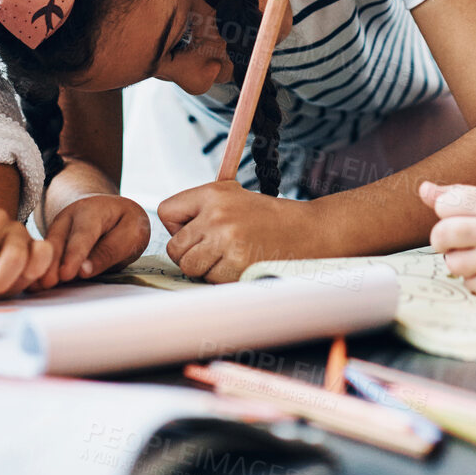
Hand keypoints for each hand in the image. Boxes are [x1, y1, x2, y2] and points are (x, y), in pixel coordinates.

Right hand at [42, 195, 151, 287]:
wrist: (110, 211)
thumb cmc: (125, 224)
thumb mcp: (132, 233)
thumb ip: (110, 251)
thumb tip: (84, 271)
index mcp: (92, 210)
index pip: (83, 234)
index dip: (74, 254)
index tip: (66, 274)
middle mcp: (68, 216)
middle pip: (57, 240)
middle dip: (52, 262)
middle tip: (47, 283)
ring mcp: (56, 228)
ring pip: (47, 248)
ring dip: (42, 267)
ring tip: (36, 287)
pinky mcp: (51, 242)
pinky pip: (44, 256)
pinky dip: (40, 270)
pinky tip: (34, 285)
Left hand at [158, 182, 307, 282]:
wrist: (309, 230)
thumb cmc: (271, 218)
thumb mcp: (234, 196)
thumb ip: (201, 209)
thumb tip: (171, 230)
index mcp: (213, 194)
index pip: (166, 212)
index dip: (177, 227)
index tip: (193, 231)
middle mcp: (217, 215)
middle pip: (174, 248)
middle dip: (190, 254)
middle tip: (212, 250)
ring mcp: (227, 241)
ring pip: (190, 268)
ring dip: (206, 269)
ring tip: (228, 257)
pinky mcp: (237, 264)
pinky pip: (212, 280)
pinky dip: (223, 278)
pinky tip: (241, 264)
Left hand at [419, 181, 475, 300]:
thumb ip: (465, 197)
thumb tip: (423, 190)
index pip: (446, 203)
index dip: (448, 211)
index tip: (459, 216)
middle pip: (440, 233)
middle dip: (443, 239)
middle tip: (459, 241)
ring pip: (450, 261)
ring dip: (461, 261)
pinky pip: (468, 282)